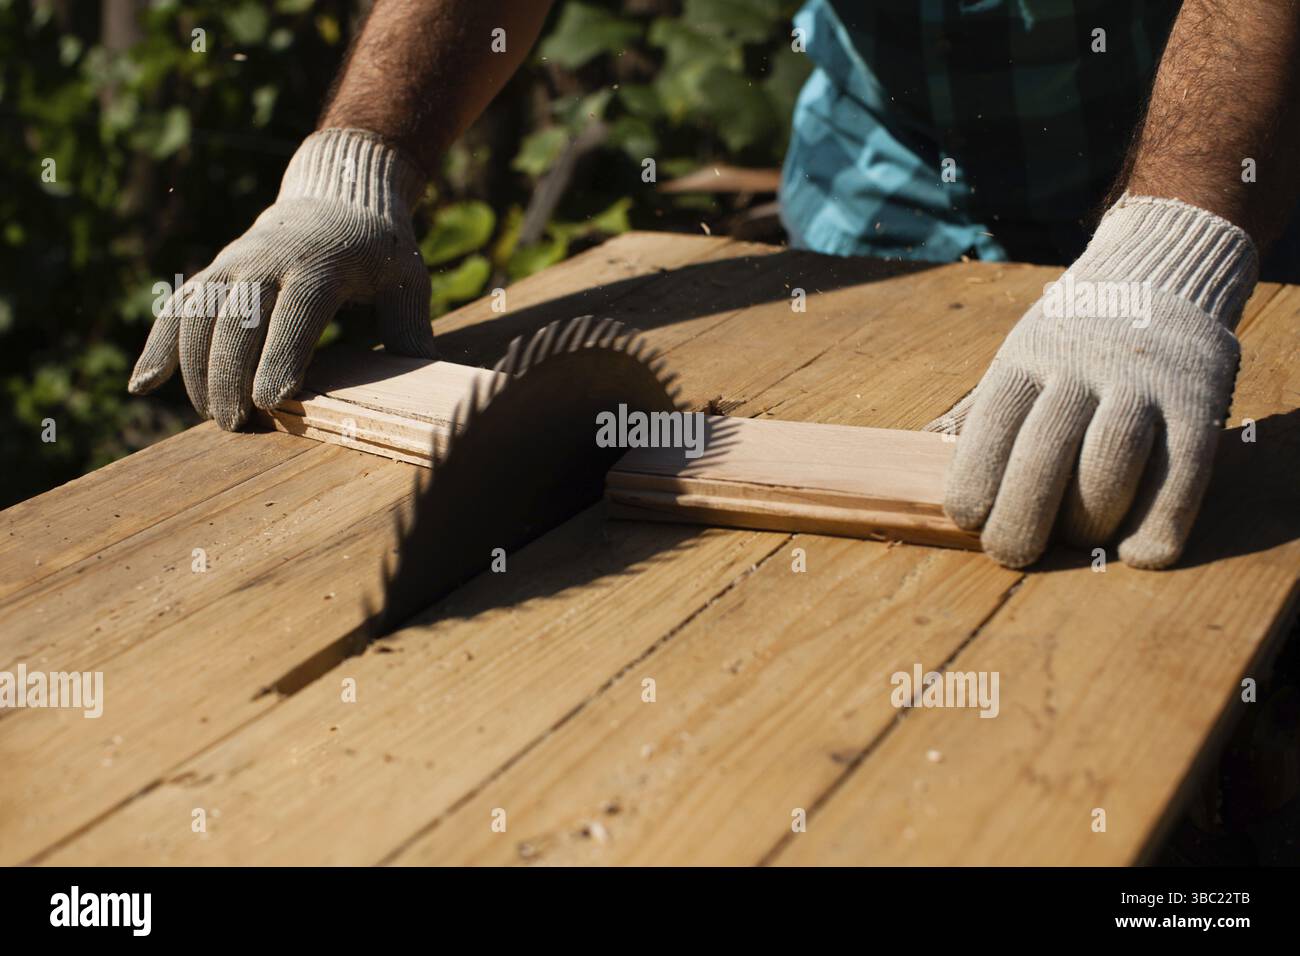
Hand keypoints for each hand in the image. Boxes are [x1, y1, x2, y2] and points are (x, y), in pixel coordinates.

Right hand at [128, 128, 433, 429]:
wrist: (337, 197)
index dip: (282, 358)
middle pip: (239, 321)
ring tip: (211, 417)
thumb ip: (411, 328)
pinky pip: (177, 309)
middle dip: (232, 375)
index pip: (296, 314)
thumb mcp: (408, 281)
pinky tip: (141, 386)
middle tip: (238, 426)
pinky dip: (158, 346)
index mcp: (321, 264)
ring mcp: (233, 265)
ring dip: (195, 370)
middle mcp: (267, 261)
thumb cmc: (379, 252)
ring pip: (199, 316)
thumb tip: (423, 379)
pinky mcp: (213, 273)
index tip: (273, 403)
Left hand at [931, 196, 1257, 568]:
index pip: (989, 428)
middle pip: (1044, 454)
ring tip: (1079, 540)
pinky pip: (1182, 471)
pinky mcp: (1197, 400)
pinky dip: (1162, 521)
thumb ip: (982, 409)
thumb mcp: (1017, 356)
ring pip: (1109, 461)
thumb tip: (926, 449)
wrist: (1157, 271)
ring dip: (1089, 520)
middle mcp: (1080, 368)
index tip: (970, 521)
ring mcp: (1141, 383)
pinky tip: (1140, 553)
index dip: (974, 484)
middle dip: (1021, 518)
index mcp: (1025, 359)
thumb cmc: (1071, 340)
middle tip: (1012, 553)